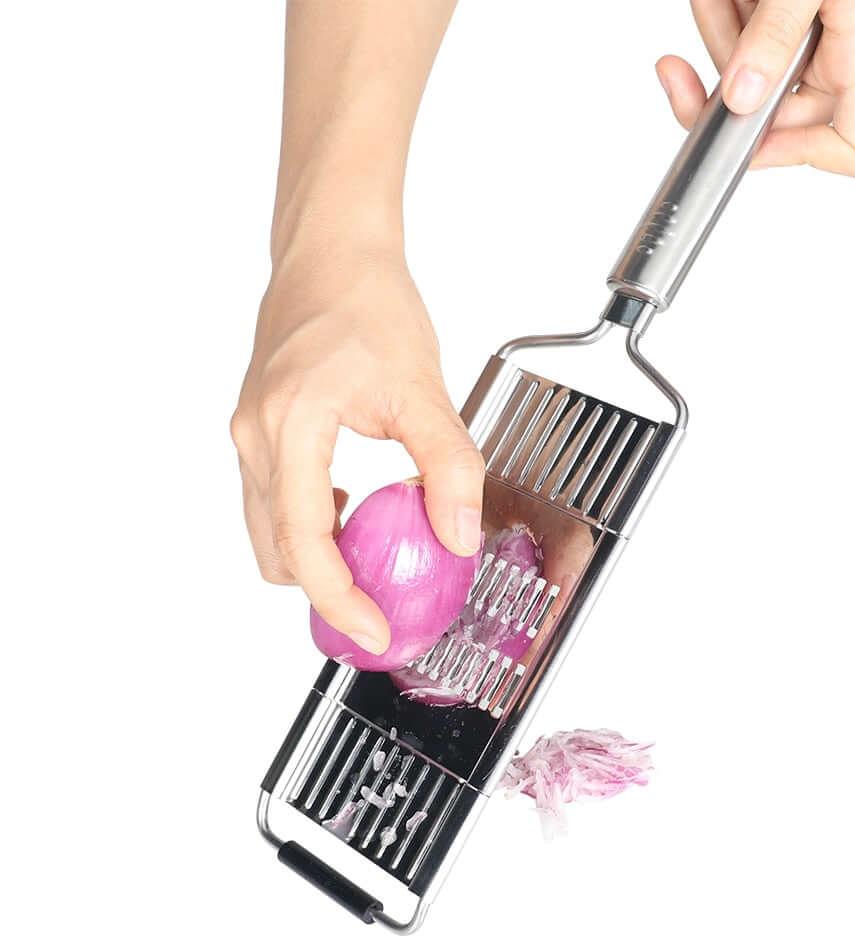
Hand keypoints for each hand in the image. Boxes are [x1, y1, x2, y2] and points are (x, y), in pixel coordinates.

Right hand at [230, 250, 484, 654]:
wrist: (331, 252)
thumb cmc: (368, 303)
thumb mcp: (423, 388)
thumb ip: (448, 465)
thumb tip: (458, 537)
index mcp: (290, 428)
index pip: (305, 543)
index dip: (339, 600)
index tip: (373, 632)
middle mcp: (255, 437)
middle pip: (277, 552)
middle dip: (327, 591)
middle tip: (382, 605)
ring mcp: (248, 434)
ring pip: (269, 532)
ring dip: (316, 559)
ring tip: (372, 559)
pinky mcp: (257, 430)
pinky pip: (273, 503)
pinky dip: (310, 526)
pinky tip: (352, 511)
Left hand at [657, 0, 854, 176]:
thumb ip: (776, 34)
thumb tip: (741, 97)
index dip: (801, 157)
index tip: (748, 137)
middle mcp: (847, 51)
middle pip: (774, 111)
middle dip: (725, 78)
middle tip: (682, 65)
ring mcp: (820, 32)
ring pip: (749, 72)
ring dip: (716, 33)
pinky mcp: (792, 12)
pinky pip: (745, 33)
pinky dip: (723, 10)